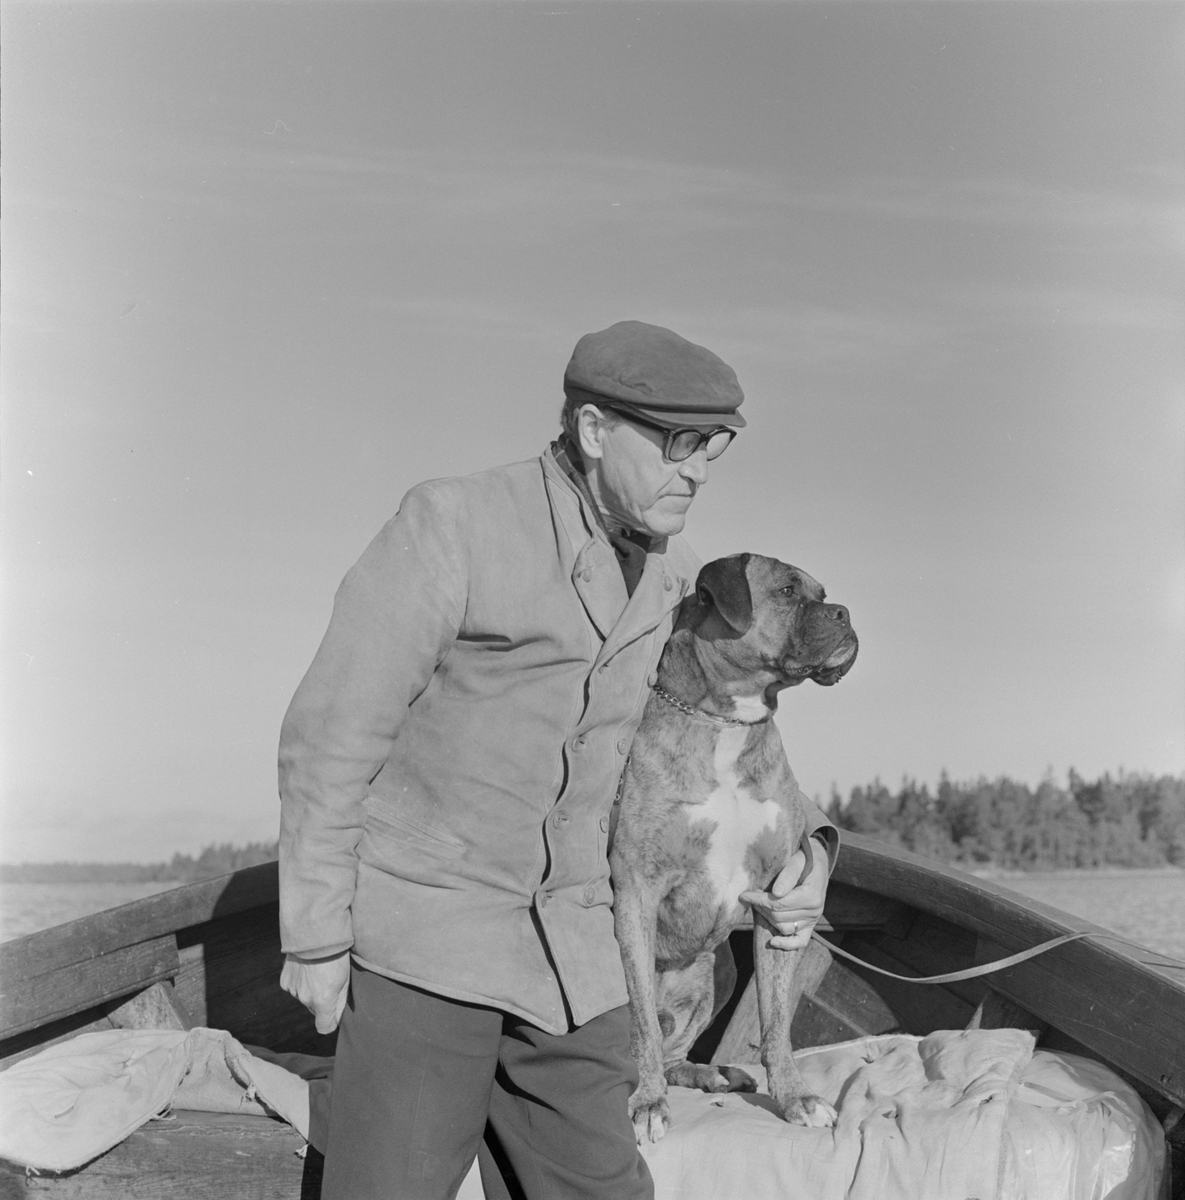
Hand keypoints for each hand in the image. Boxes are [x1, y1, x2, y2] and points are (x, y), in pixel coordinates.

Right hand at [280, 951, 350, 1032]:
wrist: (314, 934)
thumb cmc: (336, 955)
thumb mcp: (345, 979)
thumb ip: (340, 1003)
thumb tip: (338, 1019)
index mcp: (322, 1001)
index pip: (324, 1027)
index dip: (331, 1022)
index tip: (335, 1014)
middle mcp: (305, 999)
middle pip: (315, 1009)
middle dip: (322, 1000)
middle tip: (330, 981)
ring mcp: (293, 990)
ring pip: (304, 997)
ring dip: (310, 989)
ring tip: (318, 970)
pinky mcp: (285, 980)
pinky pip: (294, 987)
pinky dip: (300, 981)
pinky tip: (306, 967)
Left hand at [740, 836, 829, 950]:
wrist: (818, 862)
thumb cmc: (806, 859)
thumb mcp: (797, 860)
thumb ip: (788, 874)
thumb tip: (776, 893)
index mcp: (812, 895)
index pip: (779, 903)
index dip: (759, 900)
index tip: (744, 895)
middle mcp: (814, 910)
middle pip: (779, 916)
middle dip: (761, 907)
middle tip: (749, 896)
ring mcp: (813, 920)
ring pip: (784, 928)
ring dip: (767, 918)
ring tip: (758, 906)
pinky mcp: (810, 925)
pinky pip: (800, 941)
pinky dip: (786, 944)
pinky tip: (772, 941)